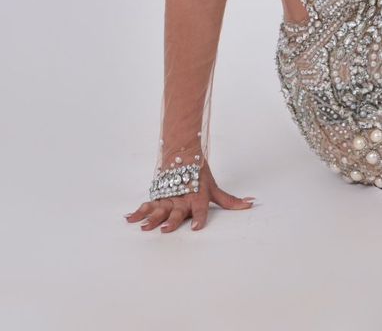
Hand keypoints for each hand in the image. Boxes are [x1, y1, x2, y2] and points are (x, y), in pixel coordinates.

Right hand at [124, 159, 255, 232]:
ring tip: (144, 227)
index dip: (199, 218)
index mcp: (197, 196)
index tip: (197, 228)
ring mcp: (168, 196)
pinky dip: (138, 210)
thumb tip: (251, 204)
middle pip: (176, 211)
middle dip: (171, 221)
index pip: (200, 209)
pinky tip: (129, 218)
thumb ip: (230, 200)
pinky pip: (147, 203)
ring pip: (159, 208)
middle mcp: (182, 198)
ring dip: (151, 218)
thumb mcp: (214, 187)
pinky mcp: (158, 194)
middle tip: (165, 230)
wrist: (182, 153)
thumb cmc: (200, 173)